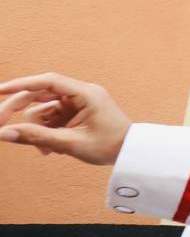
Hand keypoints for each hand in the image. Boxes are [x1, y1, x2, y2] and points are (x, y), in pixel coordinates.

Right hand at [0, 73, 131, 164]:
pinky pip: (52, 119)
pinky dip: (46, 132)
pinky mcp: (77, 113)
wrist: (131, 154)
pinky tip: (50, 150)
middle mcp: (82, 94)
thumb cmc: (109, 147)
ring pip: (44, 110)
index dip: (21, 84)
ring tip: (45, 151)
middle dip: (18, 110)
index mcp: (86, 94)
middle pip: (40, 95)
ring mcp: (79, 103)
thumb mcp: (70, 144)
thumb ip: (36, 137)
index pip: (47, 82)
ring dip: (36, 129)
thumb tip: (4, 134)